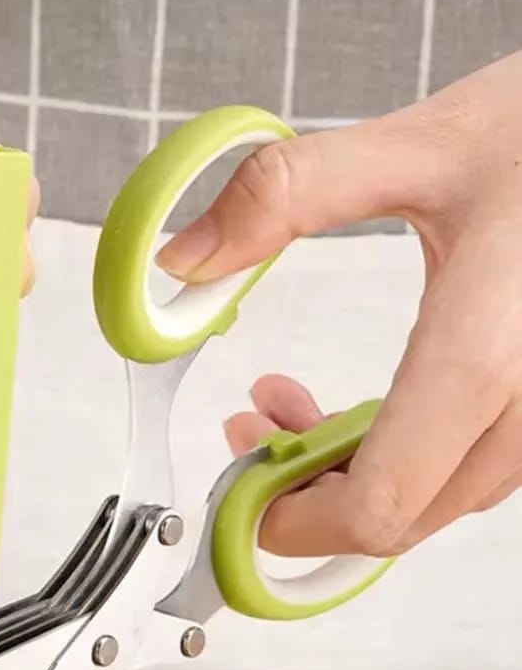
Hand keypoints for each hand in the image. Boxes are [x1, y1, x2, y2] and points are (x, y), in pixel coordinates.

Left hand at [157, 51, 521, 559]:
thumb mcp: (419, 145)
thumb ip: (289, 195)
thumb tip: (183, 258)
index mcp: (487, 353)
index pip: (377, 506)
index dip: (290, 525)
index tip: (234, 491)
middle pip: (399, 519)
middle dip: (304, 493)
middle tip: (247, 431)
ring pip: (434, 499)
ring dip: (346, 473)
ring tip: (283, 402)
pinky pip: (465, 468)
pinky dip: (397, 455)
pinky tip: (363, 403)